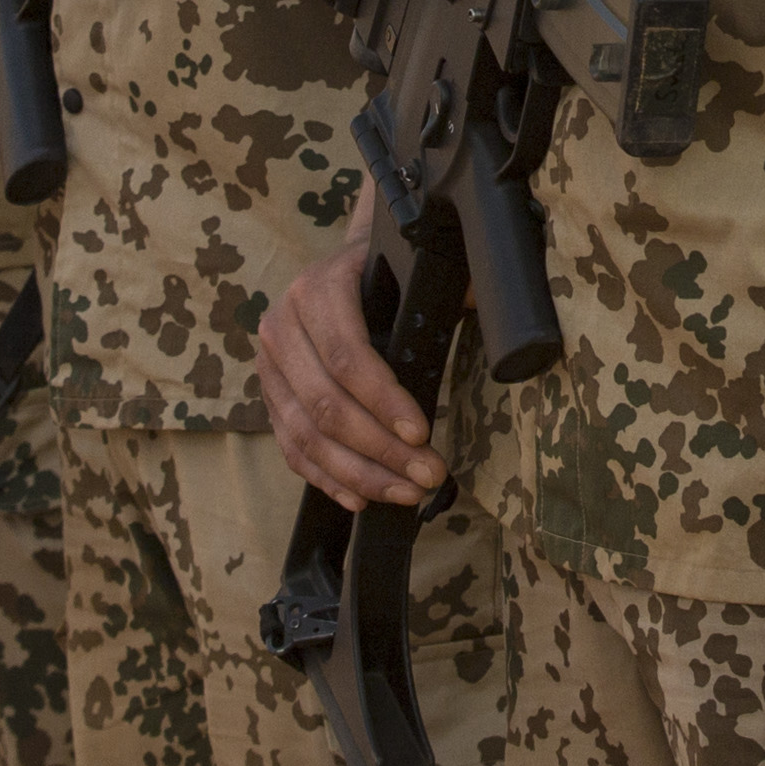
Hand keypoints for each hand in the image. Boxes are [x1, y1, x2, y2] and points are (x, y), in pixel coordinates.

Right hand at [257, 203, 446, 509]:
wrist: (349, 270)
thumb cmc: (391, 276)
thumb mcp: (417, 268)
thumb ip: (453, 286)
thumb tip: (496, 313)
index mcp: (316, 288)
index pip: (346, 355)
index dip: (384, 400)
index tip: (422, 434)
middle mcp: (281, 325)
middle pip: (325, 402)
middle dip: (380, 448)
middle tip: (428, 474)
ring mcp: (268, 366)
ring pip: (306, 433)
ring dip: (359, 473)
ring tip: (407, 492)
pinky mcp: (269, 398)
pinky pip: (293, 448)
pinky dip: (327, 479)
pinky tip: (362, 497)